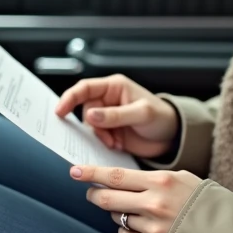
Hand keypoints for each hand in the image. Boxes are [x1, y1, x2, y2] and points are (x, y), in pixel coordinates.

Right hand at [54, 74, 179, 158]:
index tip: (59, 111)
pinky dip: (103, 143)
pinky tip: (116, 145)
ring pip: (89, 126)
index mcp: (114, 87)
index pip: (85, 88)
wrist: (172, 136)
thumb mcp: (141, 114)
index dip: (69, 98)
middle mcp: (108, 100)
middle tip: (106, 137)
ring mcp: (108, 116)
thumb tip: (90, 115)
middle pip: (84, 109)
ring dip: (99, 136)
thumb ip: (116, 115)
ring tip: (115, 142)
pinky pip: (96, 137)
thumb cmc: (161, 117)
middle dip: (92, 125)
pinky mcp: (110, 131)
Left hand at [71, 164, 202, 232]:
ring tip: (134, 210)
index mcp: (161, 181)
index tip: (75, 170)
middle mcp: (153, 204)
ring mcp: (152, 227)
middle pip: (107, 198)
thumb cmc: (205, 203)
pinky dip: (127, 231)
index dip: (92, 173)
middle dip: (94, 194)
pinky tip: (138, 226)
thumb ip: (153, 179)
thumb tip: (122, 179)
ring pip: (117, 217)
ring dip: (118, 213)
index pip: (116, 175)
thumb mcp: (183, 179)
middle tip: (91, 192)